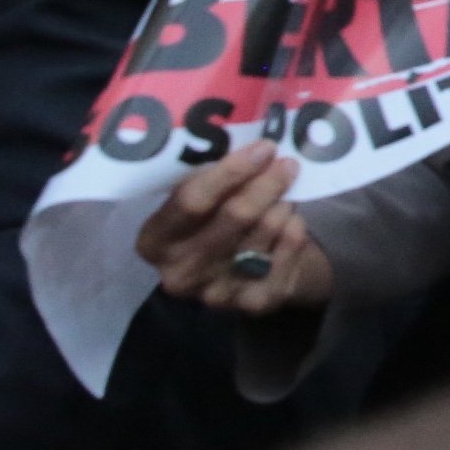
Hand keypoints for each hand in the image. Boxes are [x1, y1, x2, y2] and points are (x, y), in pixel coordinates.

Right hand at [134, 143, 333, 314]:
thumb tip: (255, 147)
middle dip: (267, 183)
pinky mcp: (254, 302)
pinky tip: (291, 221)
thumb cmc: (215, 221)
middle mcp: (179, 272)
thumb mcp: (201, 201)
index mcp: (155, 241)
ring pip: (267, 229)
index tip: (263, 148)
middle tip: (288, 163)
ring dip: (283, 204)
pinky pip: (288, 249)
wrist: (243, 275)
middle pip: (235, 215)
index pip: (191, 201)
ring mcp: (216, 292)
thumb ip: (214, 179)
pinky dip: (295, 228)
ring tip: (285, 194)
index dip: (231, 171)